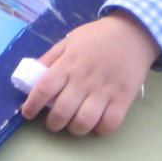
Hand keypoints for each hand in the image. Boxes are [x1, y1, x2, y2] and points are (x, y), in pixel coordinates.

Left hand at [20, 10, 159, 134]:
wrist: (134, 32)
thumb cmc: (98, 36)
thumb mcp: (70, 40)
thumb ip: (51, 57)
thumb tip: (32, 73)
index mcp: (69, 64)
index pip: (44, 88)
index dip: (32, 104)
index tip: (27, 112)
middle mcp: (84, 79)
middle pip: (62, 111)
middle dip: (53, 123)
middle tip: (54, 122)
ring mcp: (105, 90)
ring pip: (84, 122)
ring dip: (75, 129)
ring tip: (74, 124)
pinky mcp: (123, 98)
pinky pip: (109, 124)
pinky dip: (100, 129)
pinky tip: (96, 123)